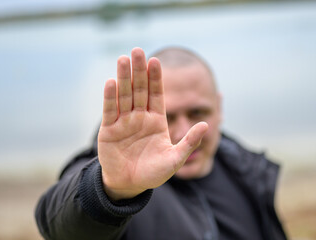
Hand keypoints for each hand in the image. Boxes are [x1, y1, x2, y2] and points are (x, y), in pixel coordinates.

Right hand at [98, 48, 207, 199]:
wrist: (130, 186)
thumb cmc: (154, 173)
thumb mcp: (175, 159)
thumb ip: (189, 142)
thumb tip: (206, 124)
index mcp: (157, 121)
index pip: (156, 95)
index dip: (156, 78)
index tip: (156, 61)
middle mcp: (140, 117)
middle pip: (139, 90)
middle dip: (139, 71)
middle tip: (137, 51)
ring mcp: (124, 122)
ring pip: (124, 96)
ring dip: (124, 78)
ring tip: (123, 59)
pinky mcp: (109, 130)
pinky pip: (109, 111)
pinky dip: (110, 97)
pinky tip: (111, 82)